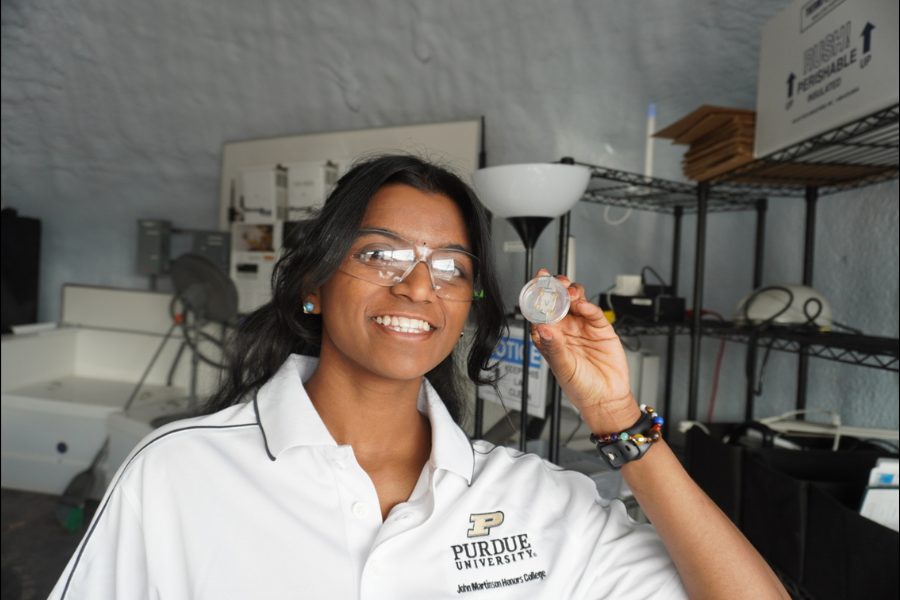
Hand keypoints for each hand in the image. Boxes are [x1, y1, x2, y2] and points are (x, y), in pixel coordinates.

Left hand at [529, 269, 640, 433]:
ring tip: (569, 292)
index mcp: (548, 338)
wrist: (607, 398)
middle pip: (557, 301)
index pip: (539, 312)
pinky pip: (593, 312)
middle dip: (555, 288)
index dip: (536, 296)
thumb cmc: (580, 387)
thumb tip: (542, 328)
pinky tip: (583, 305)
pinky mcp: (600, 328)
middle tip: (553, 281)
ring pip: (575, 301)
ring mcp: (582, 327)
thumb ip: (554, 347)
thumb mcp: (563, 368)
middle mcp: (564, 330)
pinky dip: (588, 306)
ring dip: (571, 292)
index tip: (535, 283)